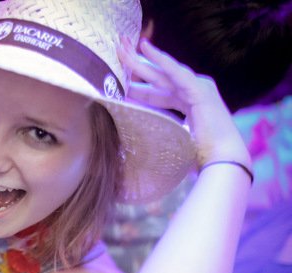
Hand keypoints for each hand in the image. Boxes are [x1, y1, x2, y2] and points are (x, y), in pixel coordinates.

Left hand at [117, 37, 250, 167]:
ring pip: (163, 71)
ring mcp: (199, 89)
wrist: (221, 162)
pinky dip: (161, 60)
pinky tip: (146, 47)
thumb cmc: (197, 157)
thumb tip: (132, 137)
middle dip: (136, 65)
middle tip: (117, 51)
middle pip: (158, 77)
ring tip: (123, 46)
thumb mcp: (171, 140)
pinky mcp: (201, 90)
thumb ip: (157, 133)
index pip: (156, 93)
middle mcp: (194, 92)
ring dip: (142, 58)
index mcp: (188, 104)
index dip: (136, 87)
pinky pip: (176, 72)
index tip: (116, 80)